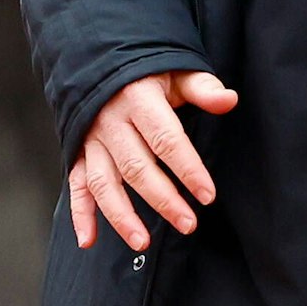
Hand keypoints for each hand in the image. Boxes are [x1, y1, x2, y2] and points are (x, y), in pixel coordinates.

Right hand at [69, 70, 238, 250]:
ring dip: (121, 216)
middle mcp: (111, 122)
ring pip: (104, 183)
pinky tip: (88, 241)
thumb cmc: (148, 73)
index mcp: (139, 99)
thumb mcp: (177, 72)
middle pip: (137, 168)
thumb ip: (203, 88)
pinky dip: (80, 215)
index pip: (167, 139)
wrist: (101, 62)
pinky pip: (76, 186)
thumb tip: (230, 100)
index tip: (207, 195)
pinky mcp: (78, 153)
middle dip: (163, 200)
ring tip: (142, 243)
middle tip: (188, 224)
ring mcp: (91, 140)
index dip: (188, 169)